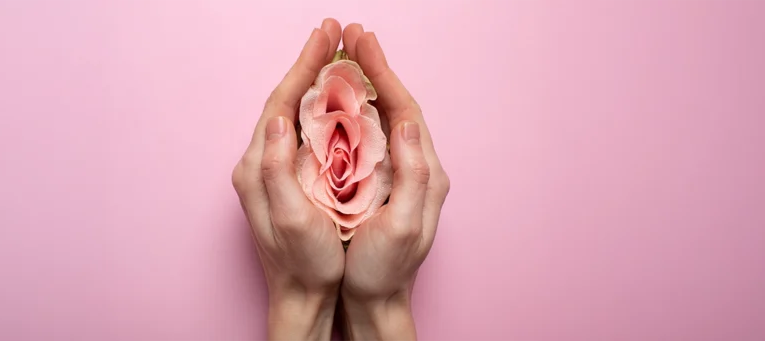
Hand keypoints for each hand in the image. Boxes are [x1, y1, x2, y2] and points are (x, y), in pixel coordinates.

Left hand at [231, 19, 346, 340]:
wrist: (302, 297)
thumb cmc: (303, 263)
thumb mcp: (290, 217)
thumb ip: (278, 167)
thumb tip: (280, 118)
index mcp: (259, 167)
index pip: (281, 102)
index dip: (304, 67)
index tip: (327, 37)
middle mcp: (259, 163)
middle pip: (285, 100)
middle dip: (310, 64)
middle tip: (334, 32)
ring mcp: (271, 170)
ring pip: (294, 113)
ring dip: (315, 81)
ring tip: (338, 55)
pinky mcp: (285, 180)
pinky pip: (303, 131)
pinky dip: (320, 107)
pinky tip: (337, 99)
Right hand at [336, 24, 450, 340]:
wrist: (377, 301)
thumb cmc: (384, 269)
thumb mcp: (402, 225)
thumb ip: (411, 174)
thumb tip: (407, 123)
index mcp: (424, 172)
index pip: (404, 109)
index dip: (383, 74)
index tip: (362, 44)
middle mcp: (417, 167)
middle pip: (396, 105)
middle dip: (374, 69)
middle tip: (351, 36)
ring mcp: (400, 174)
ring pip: (382, 118)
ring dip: (365, 85)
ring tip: (344, 57)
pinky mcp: (384, 183)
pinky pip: (370, 136)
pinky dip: (355, 111)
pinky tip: (339, 100)